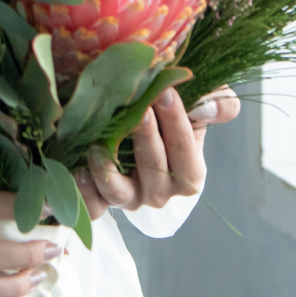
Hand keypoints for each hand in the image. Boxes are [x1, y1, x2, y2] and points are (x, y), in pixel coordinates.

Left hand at [77, 85, 240, 219]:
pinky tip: (76, 168)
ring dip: (107, 170)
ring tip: (98, 145)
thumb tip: (203, 108)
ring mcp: (128, 198)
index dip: (177, 124)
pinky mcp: (101, 200)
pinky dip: (83, 190)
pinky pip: (91, 204)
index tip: (166, 92)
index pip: (186, 152)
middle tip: (137, 109)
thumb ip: (219, 104)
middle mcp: (159, 192)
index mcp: (189, 175)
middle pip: (153, 167)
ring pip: (118, 192)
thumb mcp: (202, 110)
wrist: (143, 138)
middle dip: (146, 136)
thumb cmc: (175, 121)